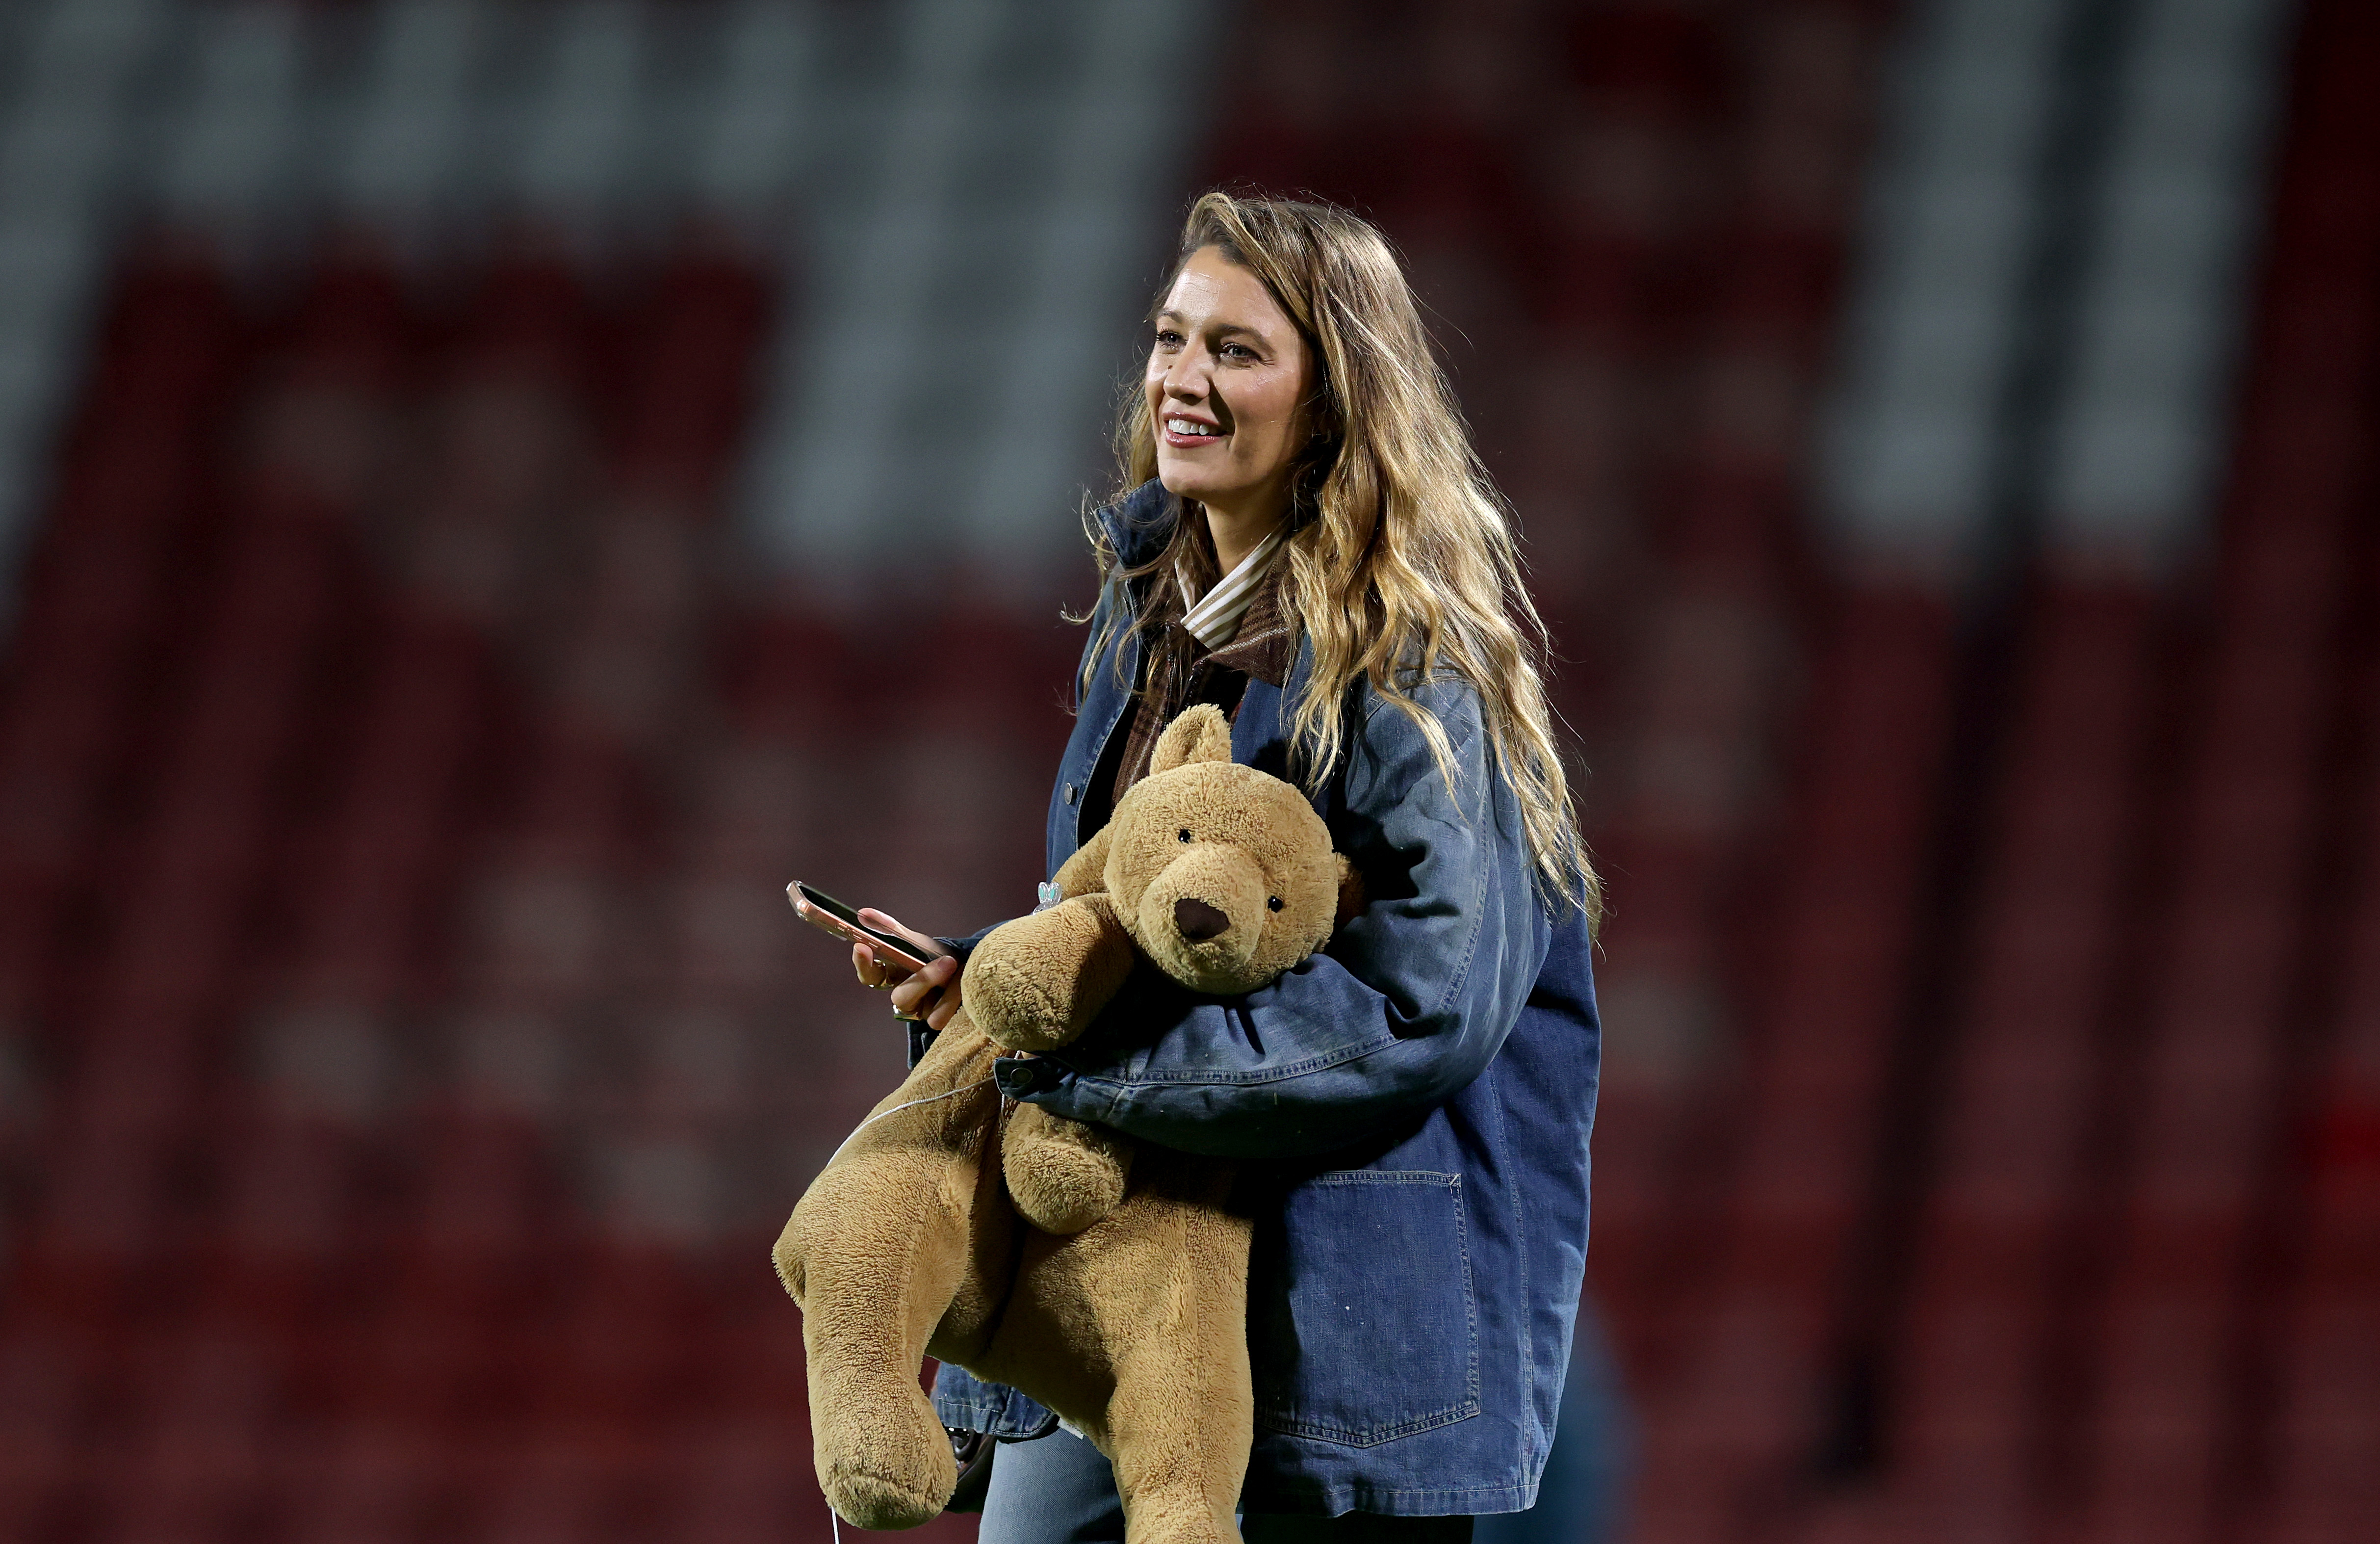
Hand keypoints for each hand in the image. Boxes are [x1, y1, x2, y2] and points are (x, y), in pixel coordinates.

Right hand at [853, 908, 961, 1031]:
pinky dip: (954, 999)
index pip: (870, 975)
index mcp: (892, 975)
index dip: (863, 963)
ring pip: (924, 1008)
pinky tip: (964, 986)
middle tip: (947, 962)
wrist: (965, 965)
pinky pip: (939, 1018)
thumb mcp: (914, 941)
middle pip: (900, 998)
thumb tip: (863, 914)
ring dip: (945, 989)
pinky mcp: (937, 1020)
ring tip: (959, 969)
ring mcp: (920, 1011)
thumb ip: (890, 930)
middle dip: (923, 980)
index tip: (861, 946)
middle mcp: (904, 996)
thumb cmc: (932, 955)